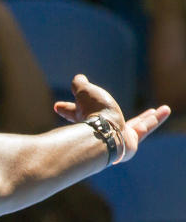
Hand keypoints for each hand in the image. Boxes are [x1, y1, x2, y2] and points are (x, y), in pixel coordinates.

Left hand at [53, 74, 170, 163]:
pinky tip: (165, 110)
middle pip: (109, 121)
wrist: (104, 134)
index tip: (56, 106)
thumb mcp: (84, 92)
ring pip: (134, 126)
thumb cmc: (93, 113)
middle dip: (116, 115)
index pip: (72, 113)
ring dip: (146, 119)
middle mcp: (100, 131)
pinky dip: (155, 119)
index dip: (66, 109)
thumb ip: (79, 85)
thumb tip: (77, 79)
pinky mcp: (131, 142)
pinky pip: (146, 128)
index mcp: (83, 120)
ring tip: (156, 111)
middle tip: (120, 110)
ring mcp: (117, 137)